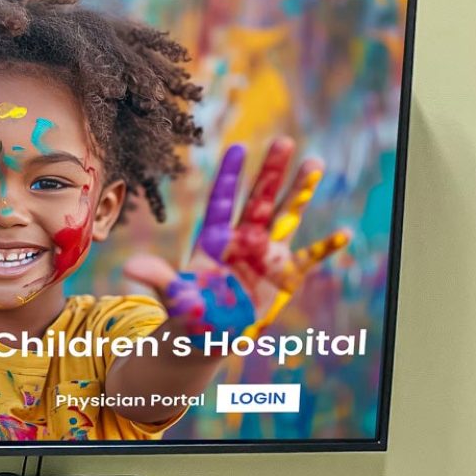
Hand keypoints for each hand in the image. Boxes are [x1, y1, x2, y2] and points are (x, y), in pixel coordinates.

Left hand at [125, 138, 348, 343]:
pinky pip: (308, 258)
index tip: (238, 148)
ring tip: (314, 164)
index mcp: (214, 239)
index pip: (223, 201)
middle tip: (283, 141)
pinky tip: (344, 234)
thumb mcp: (174, 296)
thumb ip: (159, 277)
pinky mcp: (284, 276)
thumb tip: (131, 267)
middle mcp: (243, 239)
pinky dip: (325, 248)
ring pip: (286, 216)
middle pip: (259, 200)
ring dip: (300, 192)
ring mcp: (266, 254)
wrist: (209, 334)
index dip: (230, 177)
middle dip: (271, 173)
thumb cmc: (188, 312)